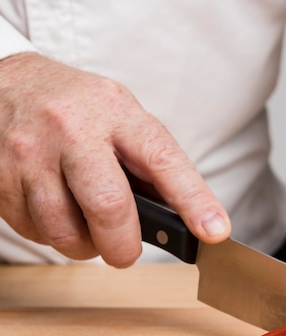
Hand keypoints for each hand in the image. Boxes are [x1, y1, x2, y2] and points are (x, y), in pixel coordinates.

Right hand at [0, 53, 230, 265]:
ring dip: (85, 246)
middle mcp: (73, 130)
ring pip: (65, 231)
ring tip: (89, 228)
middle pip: (109, 206)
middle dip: (123, 245)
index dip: (194, 201)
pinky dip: (53, 235)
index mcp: (117, 112)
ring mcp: (31, 154)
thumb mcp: (121, 117)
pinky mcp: (1, 177)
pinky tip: (58, 211)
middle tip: (126, 252)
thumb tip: (183, 215)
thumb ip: (149, 162)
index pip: (164, 161)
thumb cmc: (77, 108)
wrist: (5, 83)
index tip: (214, 230)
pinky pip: (33, 230)